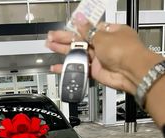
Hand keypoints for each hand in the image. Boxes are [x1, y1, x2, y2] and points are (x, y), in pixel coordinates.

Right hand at [46, 21, 161, 94]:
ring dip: (63, 51)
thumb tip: (79, 20)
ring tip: (50, 46)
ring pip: (77, 54)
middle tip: (50, 38)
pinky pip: (79, 68)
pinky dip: (68, 68)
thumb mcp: (102, 36)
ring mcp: (98, 59)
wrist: (131, 71)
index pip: (86, 29)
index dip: (73, 29)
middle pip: (79, 41)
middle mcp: (102, 45)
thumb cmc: (124, 50)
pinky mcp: (95, 71)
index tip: (61, 29)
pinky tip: (58, 67)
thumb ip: (87, 31)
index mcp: (106, 32)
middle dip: (64, 39)